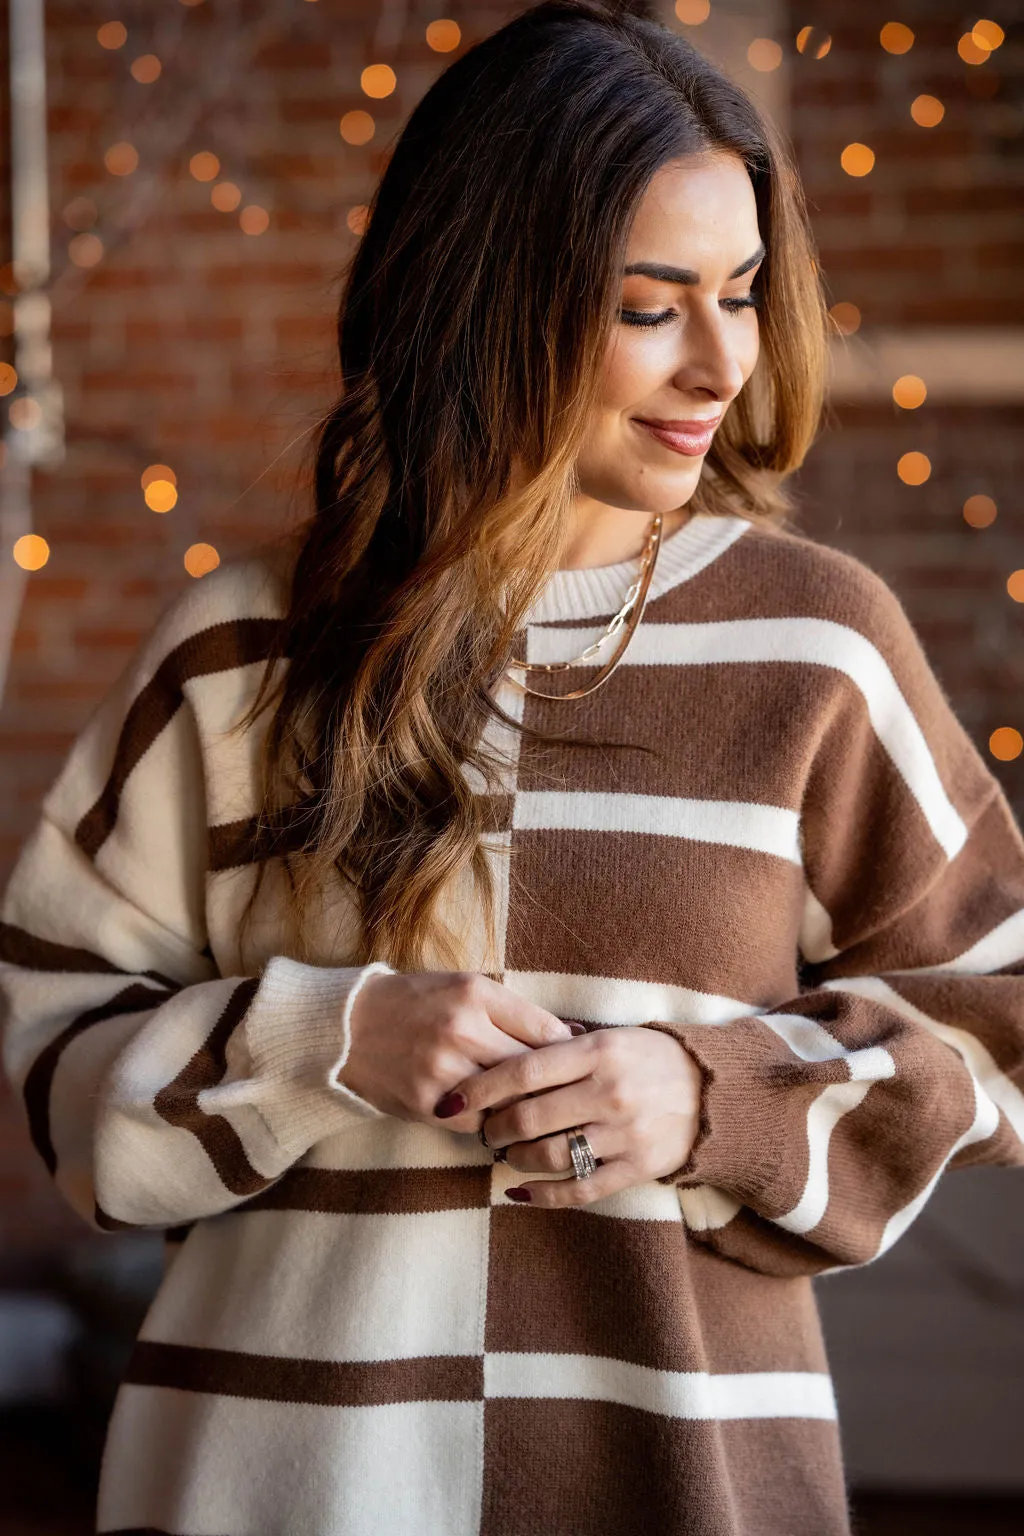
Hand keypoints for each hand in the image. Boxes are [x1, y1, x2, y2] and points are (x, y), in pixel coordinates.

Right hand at [339, 970, 579, 1129]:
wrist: (348, 1027)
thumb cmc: (415, 1003)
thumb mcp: (464, 988)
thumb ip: (514, 1010)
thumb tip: (571, 1034)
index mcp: (476, 994)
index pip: (546, 1031)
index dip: (567, 1054)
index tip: (573, 1065)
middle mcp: (462, 1030)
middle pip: (532, 1070)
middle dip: (550, 1086)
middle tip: (564, 1097)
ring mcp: (443, 1070)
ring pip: (508, 1101)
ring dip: (522, 1109)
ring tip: (532, 1111)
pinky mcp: (425, 1103)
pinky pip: (477, 1123)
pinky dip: (489, 1122)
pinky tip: (493, 1117)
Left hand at [453, 1025, 701, 1206]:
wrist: (713, 1091)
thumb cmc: (648, 1058)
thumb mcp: (609, 1037)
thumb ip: (562, 1046)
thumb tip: (502, 1055)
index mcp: (598, 1051)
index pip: (524, 1070)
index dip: (481, 1088)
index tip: (454, 1099)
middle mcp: (609, 1091)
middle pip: (529, 1117)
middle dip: (494, 1129)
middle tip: (482, 1131)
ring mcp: (624, 1133)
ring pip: (549, 1155)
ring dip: (515, 1159)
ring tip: (504, 1155)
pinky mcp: (637, 1168)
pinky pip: (580, 1189)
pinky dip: (543, 1195)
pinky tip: (520, 1192)